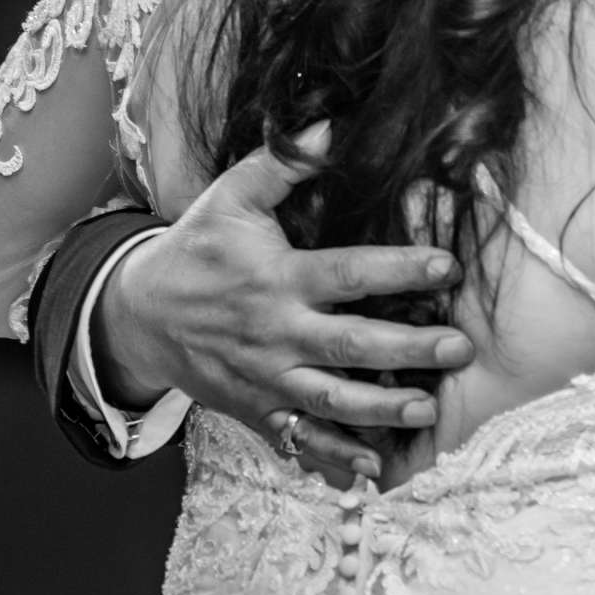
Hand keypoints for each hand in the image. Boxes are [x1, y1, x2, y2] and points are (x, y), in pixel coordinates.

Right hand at [96, 123, 472, 478]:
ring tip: (428, 409)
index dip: (398, 270)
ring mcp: (266, 379)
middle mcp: (276, 333)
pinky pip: (298, 439)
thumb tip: (331, 124)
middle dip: (408, 350)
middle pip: (350, 346)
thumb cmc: (195, 248)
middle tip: (459, 349)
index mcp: (277, 278)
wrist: (136, 314)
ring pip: (331, 400)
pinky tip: (372, 469)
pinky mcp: (256, 410)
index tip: (446, 267)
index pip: (348, 274)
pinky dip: (332, 458)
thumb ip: (283, 164)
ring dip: (381, 410)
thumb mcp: (231, 197)